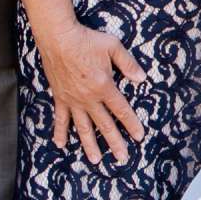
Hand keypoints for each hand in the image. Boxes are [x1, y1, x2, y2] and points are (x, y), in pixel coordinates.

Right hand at [37, 17, 146, 162]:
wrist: (58, 38)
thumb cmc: (86, 40)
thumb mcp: (113, 47)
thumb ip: (128, 64)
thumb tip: (142, 79)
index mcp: (104, 86)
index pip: (121, 110)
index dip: (131, 124)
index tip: (139, 137)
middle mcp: (89, 98)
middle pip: (104, 125)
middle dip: (115, 143)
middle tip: (122, 158)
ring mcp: (73, 100)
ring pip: (83, 127)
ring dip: (90, 145)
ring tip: (96, 161)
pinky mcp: (60, 98)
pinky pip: (60, 119)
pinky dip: (60, 132)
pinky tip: (61, 145)